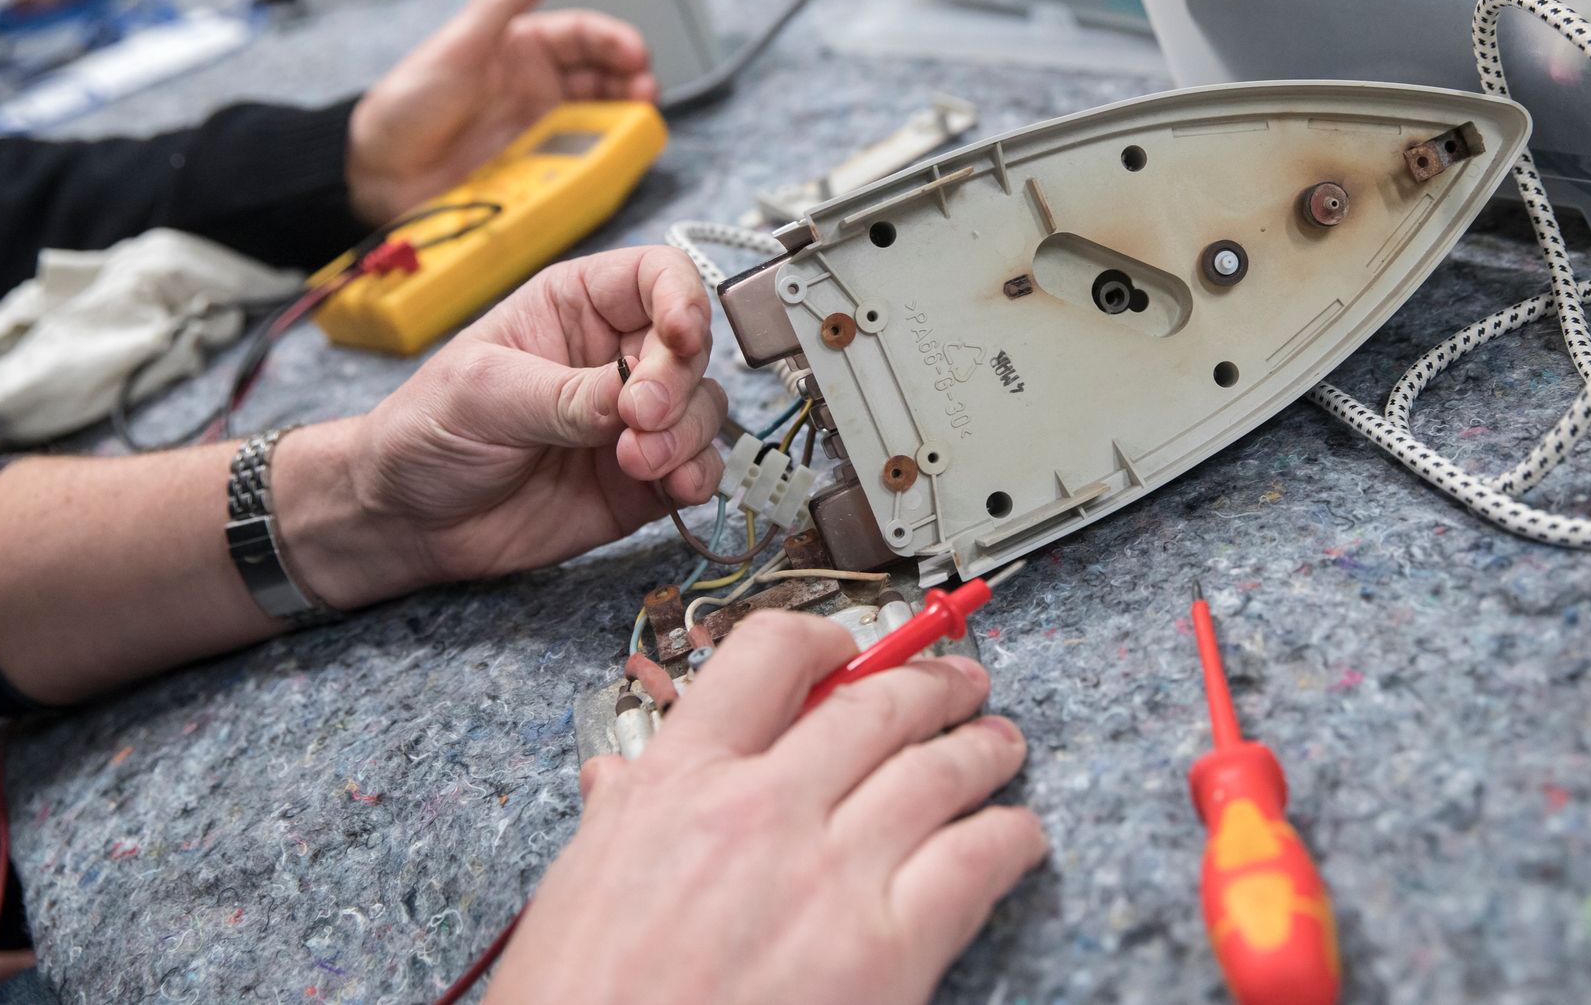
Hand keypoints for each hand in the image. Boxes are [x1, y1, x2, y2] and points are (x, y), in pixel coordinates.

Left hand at [276, 246, 723, 606]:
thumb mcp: (484, 393)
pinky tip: (676, 488)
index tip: (681, 337)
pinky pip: (698, 467)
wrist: (405, 520)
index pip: (658, 277)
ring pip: (704, 408)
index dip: (683, 299)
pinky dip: (700, 475)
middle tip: (638, 418)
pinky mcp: (644, 477)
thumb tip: (638, 398)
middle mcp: (616, 356)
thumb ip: (566, 395)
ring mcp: (634, 419)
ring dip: (687, 435)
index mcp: (577, 307)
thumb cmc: (428, 431)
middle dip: (677, 383)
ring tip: (638, 462)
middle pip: (690, 347)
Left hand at [345, 0, 656, 225]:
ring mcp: (538, 127)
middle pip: (601, 76)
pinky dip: (600, 156)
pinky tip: (609, 154)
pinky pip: (579, 159)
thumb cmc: (406, 104)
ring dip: (623, 117)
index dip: (614, 40)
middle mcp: (535, 86)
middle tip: (645, 89)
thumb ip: (502, 0)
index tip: (635, 54)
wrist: (377, 173)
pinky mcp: (535, 167)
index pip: (582, 35)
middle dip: (631, 80)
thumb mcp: (458, 44)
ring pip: (598, 117)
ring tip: (637, 120)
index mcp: (520, 48)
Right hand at [488, 613, 1047, 1004]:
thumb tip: (618, 780)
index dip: (826, 637)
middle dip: (932, 683)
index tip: (851, 646)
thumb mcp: (573, 891)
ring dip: (985, 747)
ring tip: (1002, 743)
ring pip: (938, 771)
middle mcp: (760, 811)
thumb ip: (618, 819)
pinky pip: (974, 863)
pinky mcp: (887, 954)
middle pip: (877, 705)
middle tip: (958, 683)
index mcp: (676, 785)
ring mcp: (830, 878)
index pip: (768, 656)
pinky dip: (1009, 837)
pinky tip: (1017, 835)